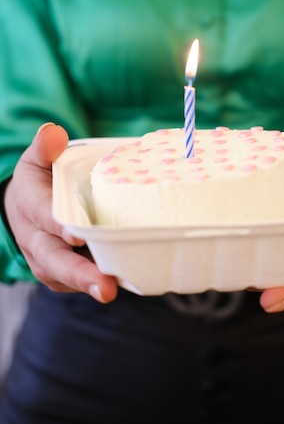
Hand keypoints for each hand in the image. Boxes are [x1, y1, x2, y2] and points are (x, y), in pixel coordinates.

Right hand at [4, 123, 117, 302]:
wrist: (23, 207)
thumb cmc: (38, 180)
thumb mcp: (37, 158)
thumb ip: (45, 147)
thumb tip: (54, 132)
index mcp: (30, 205)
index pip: (45, 217)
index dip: (61, 227)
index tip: (77, 236)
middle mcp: (35, 238)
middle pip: (55, 260)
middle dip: (80, 275)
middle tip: (106, 288)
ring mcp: (46, 260)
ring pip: (65, 277)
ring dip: (89, 286)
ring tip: (115, 291)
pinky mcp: (59, 273)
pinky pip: (75, 282)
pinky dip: (95, 283)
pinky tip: (122, 282)